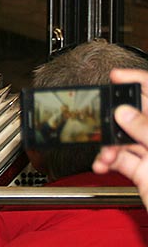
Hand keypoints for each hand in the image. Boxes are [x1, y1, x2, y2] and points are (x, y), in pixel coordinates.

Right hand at [93, 69, 147, 205]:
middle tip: (102, 118)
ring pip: (123, 140)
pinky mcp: (141, 171)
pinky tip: (103, 164)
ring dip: (108, 145)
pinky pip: (119, 159)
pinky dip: (107, 161)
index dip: (138, 81)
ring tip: (105, 153)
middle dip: (115, 119)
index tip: (117, 76)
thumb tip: (124, 112)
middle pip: (136, 117)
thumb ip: (146, 130)